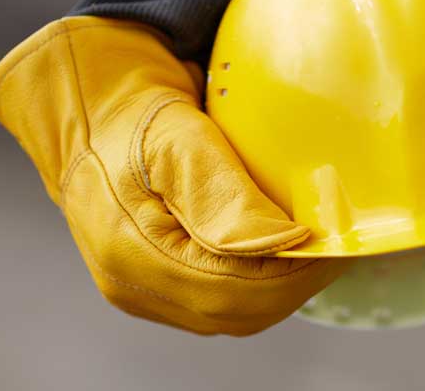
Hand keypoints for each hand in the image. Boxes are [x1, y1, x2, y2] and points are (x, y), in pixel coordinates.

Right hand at [0, 16, 345, 334]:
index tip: (335, 242)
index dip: (291, 274)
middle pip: (234, 312)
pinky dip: (255, 285)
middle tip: (338, 245)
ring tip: (316, 250)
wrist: (86, 109)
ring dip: (278, 289)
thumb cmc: (133, 109)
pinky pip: (214, 302)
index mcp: (130, 251)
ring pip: (229, 315)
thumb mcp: (178, 136)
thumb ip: (224, 196)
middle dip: (293, 284)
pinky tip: (280, 253)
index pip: (231, 290)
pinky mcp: (149, 284)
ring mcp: (137, 289)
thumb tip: (285, 244)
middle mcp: (130, 283)